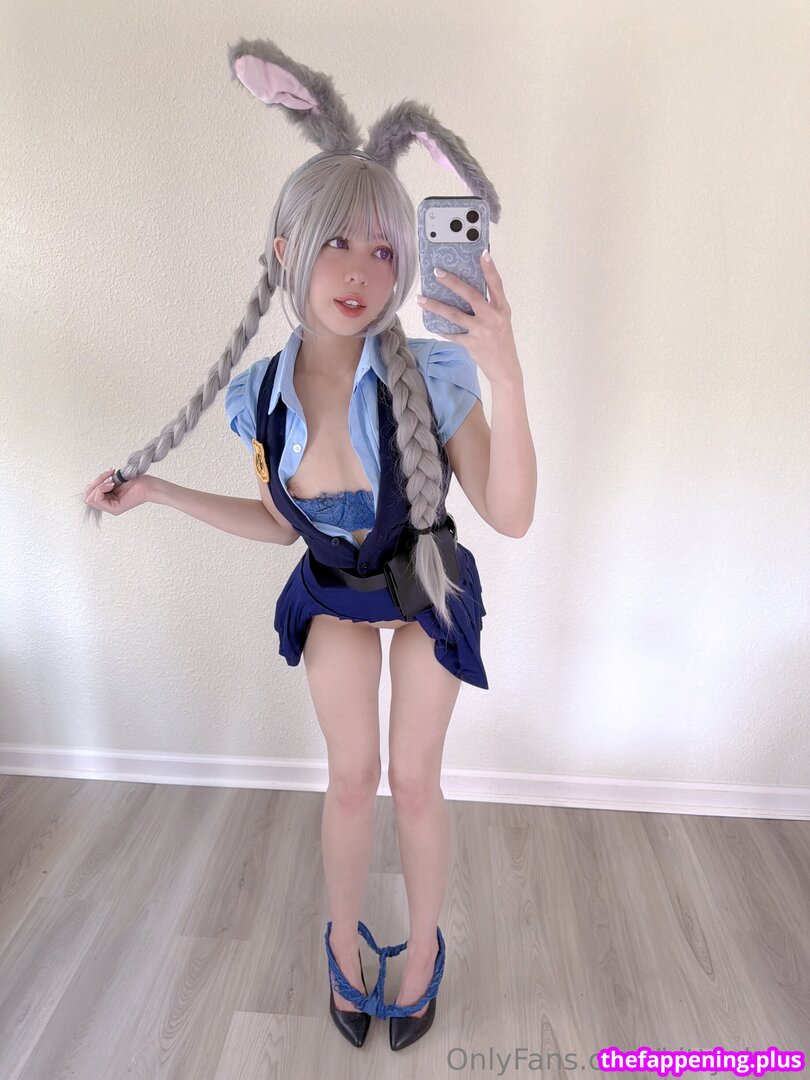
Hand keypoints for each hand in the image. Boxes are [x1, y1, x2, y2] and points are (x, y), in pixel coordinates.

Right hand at [84, 467, 152, 515]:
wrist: (150, 485)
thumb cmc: (137, 481)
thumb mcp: (114, 479)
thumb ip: (103, 482)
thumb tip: (92, 483)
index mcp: (108, 498)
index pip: (89, 493)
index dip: (95, 481)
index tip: (109, 473)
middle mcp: (108, 505)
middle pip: (87, 496)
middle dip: (95, 482)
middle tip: (109, 475)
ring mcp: (111, 508)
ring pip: (90, 498)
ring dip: (99, 485)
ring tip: (112, 480)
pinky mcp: (115, 509)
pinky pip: (97, 499)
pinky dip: (102, 488)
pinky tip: (112, 483)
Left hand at [416, 252, 518, 382]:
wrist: (506, 369)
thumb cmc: (502, 341)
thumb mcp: (502, 320)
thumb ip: (489, 306)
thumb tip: (466, 290)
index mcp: (502, 309)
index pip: (496, 284)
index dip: (490, 269)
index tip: (482, 253)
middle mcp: (493, 318)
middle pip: (471, 295)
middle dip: (452, 282)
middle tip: (437, 272)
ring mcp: (482, 331)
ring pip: (455, 315)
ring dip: (435, 306)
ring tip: (421, 298)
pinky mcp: (471, 344)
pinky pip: (452, 334)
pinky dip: (441, 329)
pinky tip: (432, 323)